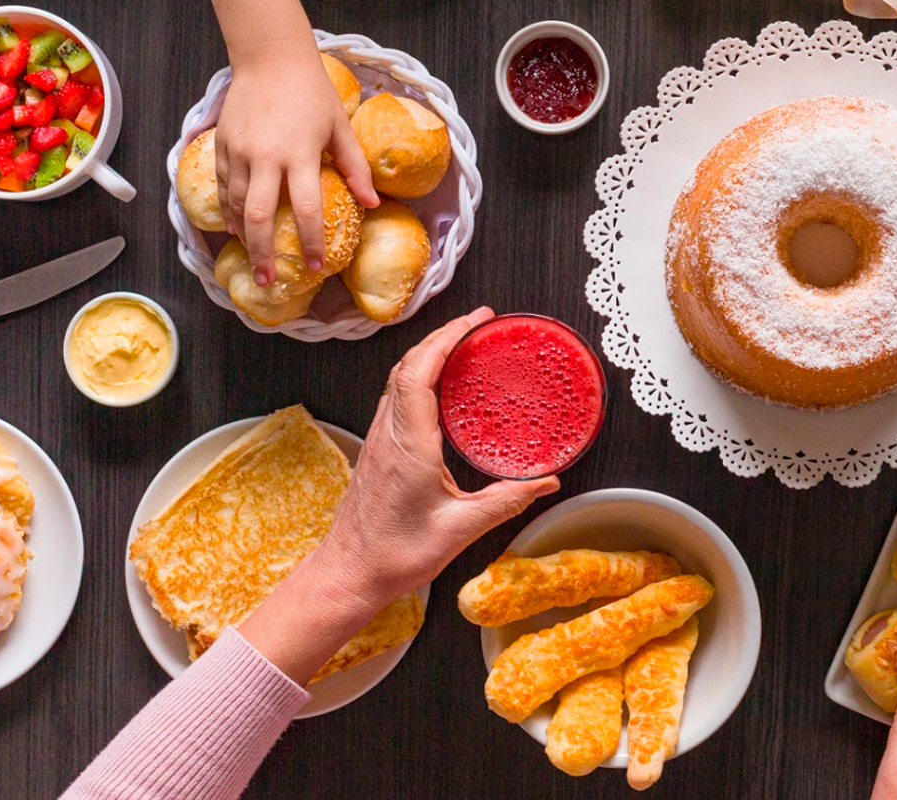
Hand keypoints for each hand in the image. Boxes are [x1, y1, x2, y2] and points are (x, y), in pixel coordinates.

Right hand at [214, 43, 376, 283]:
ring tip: (253, 257)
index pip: (307, 209)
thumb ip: (355, 167)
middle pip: (261, 217)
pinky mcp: (222, 144)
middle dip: (263, 253)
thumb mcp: (339, 127)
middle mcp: (266, 156)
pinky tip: (236, 226)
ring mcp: (240, 151)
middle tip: (267, 280)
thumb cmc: (312, 92)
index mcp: (300, 154)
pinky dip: (228, 210)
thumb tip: (372, 204)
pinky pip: (223, 186)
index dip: (310, 242)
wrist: (270, 58)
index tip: (313, 267)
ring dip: (244, 236)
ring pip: (237, 204)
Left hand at [238, 309, 553, 682]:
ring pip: (399, 378)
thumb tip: (546, 483)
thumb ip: (507, 500)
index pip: (419, 373)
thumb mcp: (461, 529)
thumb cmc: (395, 555)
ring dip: (429, 353)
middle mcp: (389, 433)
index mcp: (409, 445)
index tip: (475, 322)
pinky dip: (421, 377)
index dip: (446, 339)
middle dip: (444, 336)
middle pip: (408, 364)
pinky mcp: (378, 448)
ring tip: (464, 346)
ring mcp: (379, 438)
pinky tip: (442, 386)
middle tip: (479, 325)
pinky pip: (397, 397)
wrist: (349, 574)